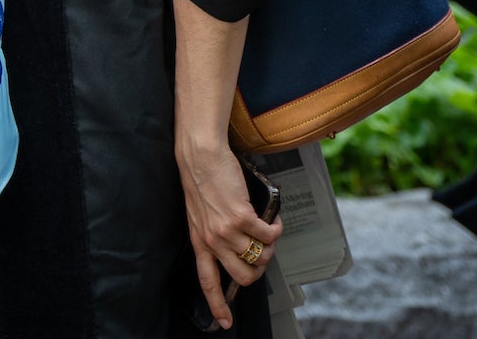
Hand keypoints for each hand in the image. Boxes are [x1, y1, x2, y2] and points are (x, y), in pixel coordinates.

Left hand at [176, 141, 278, 330]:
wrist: (201, 154)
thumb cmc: (201, 179)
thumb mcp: (200, 214)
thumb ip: (214, 234)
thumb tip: (238, 248)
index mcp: (199, 241)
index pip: (207, 282)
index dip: (217, 305)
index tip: (224, 322)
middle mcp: (212, 240)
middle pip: (243, 276)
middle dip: (260, 268)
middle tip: (263, 252)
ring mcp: (226, 230)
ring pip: (260, 257)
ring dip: (271, 247)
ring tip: (268, 231)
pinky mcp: (241, 217)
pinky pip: (269, 235)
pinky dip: (276, 229)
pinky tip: (272, 219)